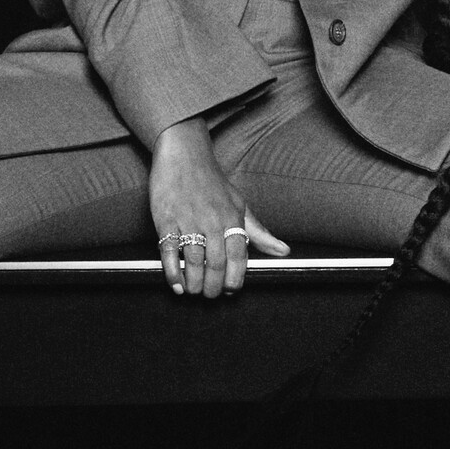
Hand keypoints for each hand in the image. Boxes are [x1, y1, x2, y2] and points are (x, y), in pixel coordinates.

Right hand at [151, 118, 288, 296]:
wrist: (183, 153)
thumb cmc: (212, 181)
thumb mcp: (239, 204)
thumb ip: (259, 232)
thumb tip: (283, 251)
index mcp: (232, 218)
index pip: (239, 257)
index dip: (235, 279)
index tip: (231, 290)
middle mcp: (212, 220)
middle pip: (216, 264)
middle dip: (214, 286)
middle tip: (210, 295)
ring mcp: (188, 220)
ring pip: (193, 261)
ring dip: (194, 283)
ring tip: (194, 291)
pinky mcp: (166, 219)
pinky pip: (169, 252)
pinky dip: (172, 272)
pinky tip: (177, 284)